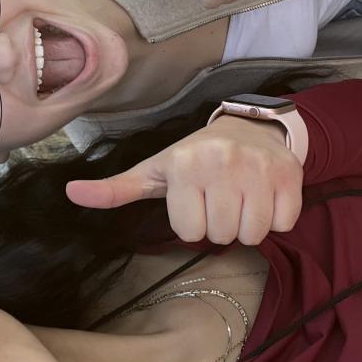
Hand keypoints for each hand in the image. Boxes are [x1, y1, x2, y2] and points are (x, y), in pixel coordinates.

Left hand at [64, 117, 303, 245]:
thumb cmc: (194, 157)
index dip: (192, 222)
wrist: (249, 126)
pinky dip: (277, 218)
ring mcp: (258, 167)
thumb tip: (71, 193)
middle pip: (221, 235)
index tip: (196, 200)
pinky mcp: (290, 173)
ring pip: (254, 233)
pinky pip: (284, 224)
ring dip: (249, 225)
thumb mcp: (154, 171)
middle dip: (220, 225)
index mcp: (184, 164)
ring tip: (242, 199)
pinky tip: (265, 196)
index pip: (189, 232)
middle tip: (220, 199)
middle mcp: (221, 162)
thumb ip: (115, 188)